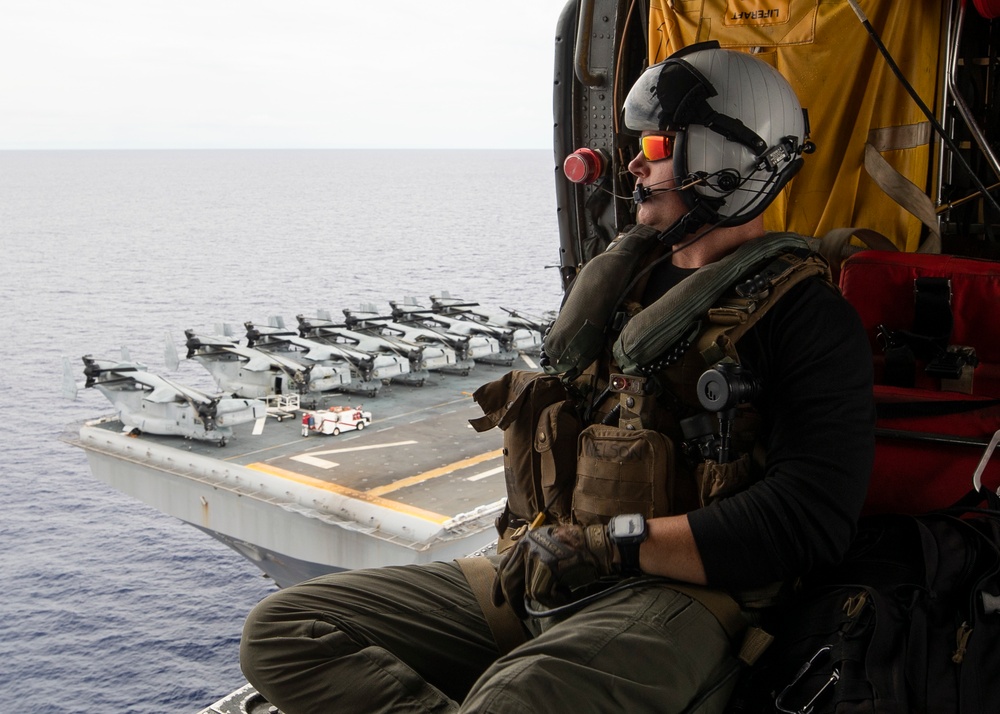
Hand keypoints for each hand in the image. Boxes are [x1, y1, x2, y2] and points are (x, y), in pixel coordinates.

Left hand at [494, 524, 614, 616]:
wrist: (600, 546)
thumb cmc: (579, 552)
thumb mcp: (551, 552)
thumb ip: (534, 564)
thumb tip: (521, 591)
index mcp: (527, 540)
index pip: (505, 565)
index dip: (499, 587)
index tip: (497, 602)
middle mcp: (528, 544)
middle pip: (510, 580)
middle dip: (513, 601)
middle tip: (521, 614)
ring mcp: (537, 554)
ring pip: (529, 590)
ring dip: (546, 600)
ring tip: (562, 597)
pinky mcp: (547, 565)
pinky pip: (541, 594)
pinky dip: (554, 601)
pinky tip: (566, 596)